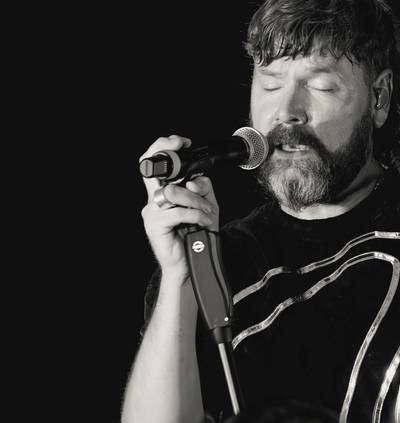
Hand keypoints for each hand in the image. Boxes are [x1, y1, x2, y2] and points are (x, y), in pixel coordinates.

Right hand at [140, 135, 218, 280]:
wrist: (190, 265)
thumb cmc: (196, 237)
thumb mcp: (205, 207)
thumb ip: (202, 189)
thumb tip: (196, 178)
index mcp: (162, 193)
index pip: (153, 164)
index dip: (162, 147)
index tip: (181, 141)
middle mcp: (154, 200)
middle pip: (159, 173)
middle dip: (179, 169)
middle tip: (197, 181)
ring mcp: (152, 212)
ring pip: (173, 193)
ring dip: (196, 201)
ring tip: (207, 213)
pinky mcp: (156, 225)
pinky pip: (178, 211)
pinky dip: (195, 214)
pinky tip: (203, 221)